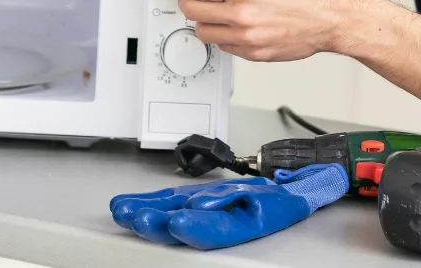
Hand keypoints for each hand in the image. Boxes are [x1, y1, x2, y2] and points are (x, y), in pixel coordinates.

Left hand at [109, 163, 348, 249]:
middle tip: (137, 218)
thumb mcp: (273, 198)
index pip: (218, 229)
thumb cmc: (286, 198)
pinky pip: (175, 200)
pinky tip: (134, 203)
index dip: (196, 227)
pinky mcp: (201, 199)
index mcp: (244, 223)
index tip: (176, 222)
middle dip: (159, 222)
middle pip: (187, 223)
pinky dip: (155, 201)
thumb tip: (204, 201)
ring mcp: (209, 210)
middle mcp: (221, 218)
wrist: (295, 189)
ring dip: (149, 212)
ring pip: (175, 212)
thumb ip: (244, 200)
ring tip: (125, 212)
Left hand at [159, 0, 362, 60]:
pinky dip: (222, 35)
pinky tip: (234, 24)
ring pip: (203, 32)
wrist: (331, 17)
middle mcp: (240, 14)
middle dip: (185, 1)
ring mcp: (246, 38)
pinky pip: (223, 47)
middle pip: (191, 11)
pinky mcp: (253, 54)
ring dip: (202, 20)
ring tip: (215, 10)